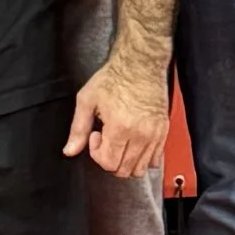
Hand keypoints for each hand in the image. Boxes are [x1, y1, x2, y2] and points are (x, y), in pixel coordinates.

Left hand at [64, 52, 168, 178]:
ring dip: (125, 162)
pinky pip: (154, 160)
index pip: (108, 163)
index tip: (96, 135)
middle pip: (124, 170)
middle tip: (107, 137)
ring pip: (140, 169)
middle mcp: (141, 135)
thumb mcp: (87, 100)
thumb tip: (70, 150)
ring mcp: (155, 135)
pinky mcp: (164, 132)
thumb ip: (77, 129)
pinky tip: (132, 142)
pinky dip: (141, 159)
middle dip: (110, 159)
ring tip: (119, 140)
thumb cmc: (114, 78)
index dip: (96, 153)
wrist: (140, 64)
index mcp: (121, 128)